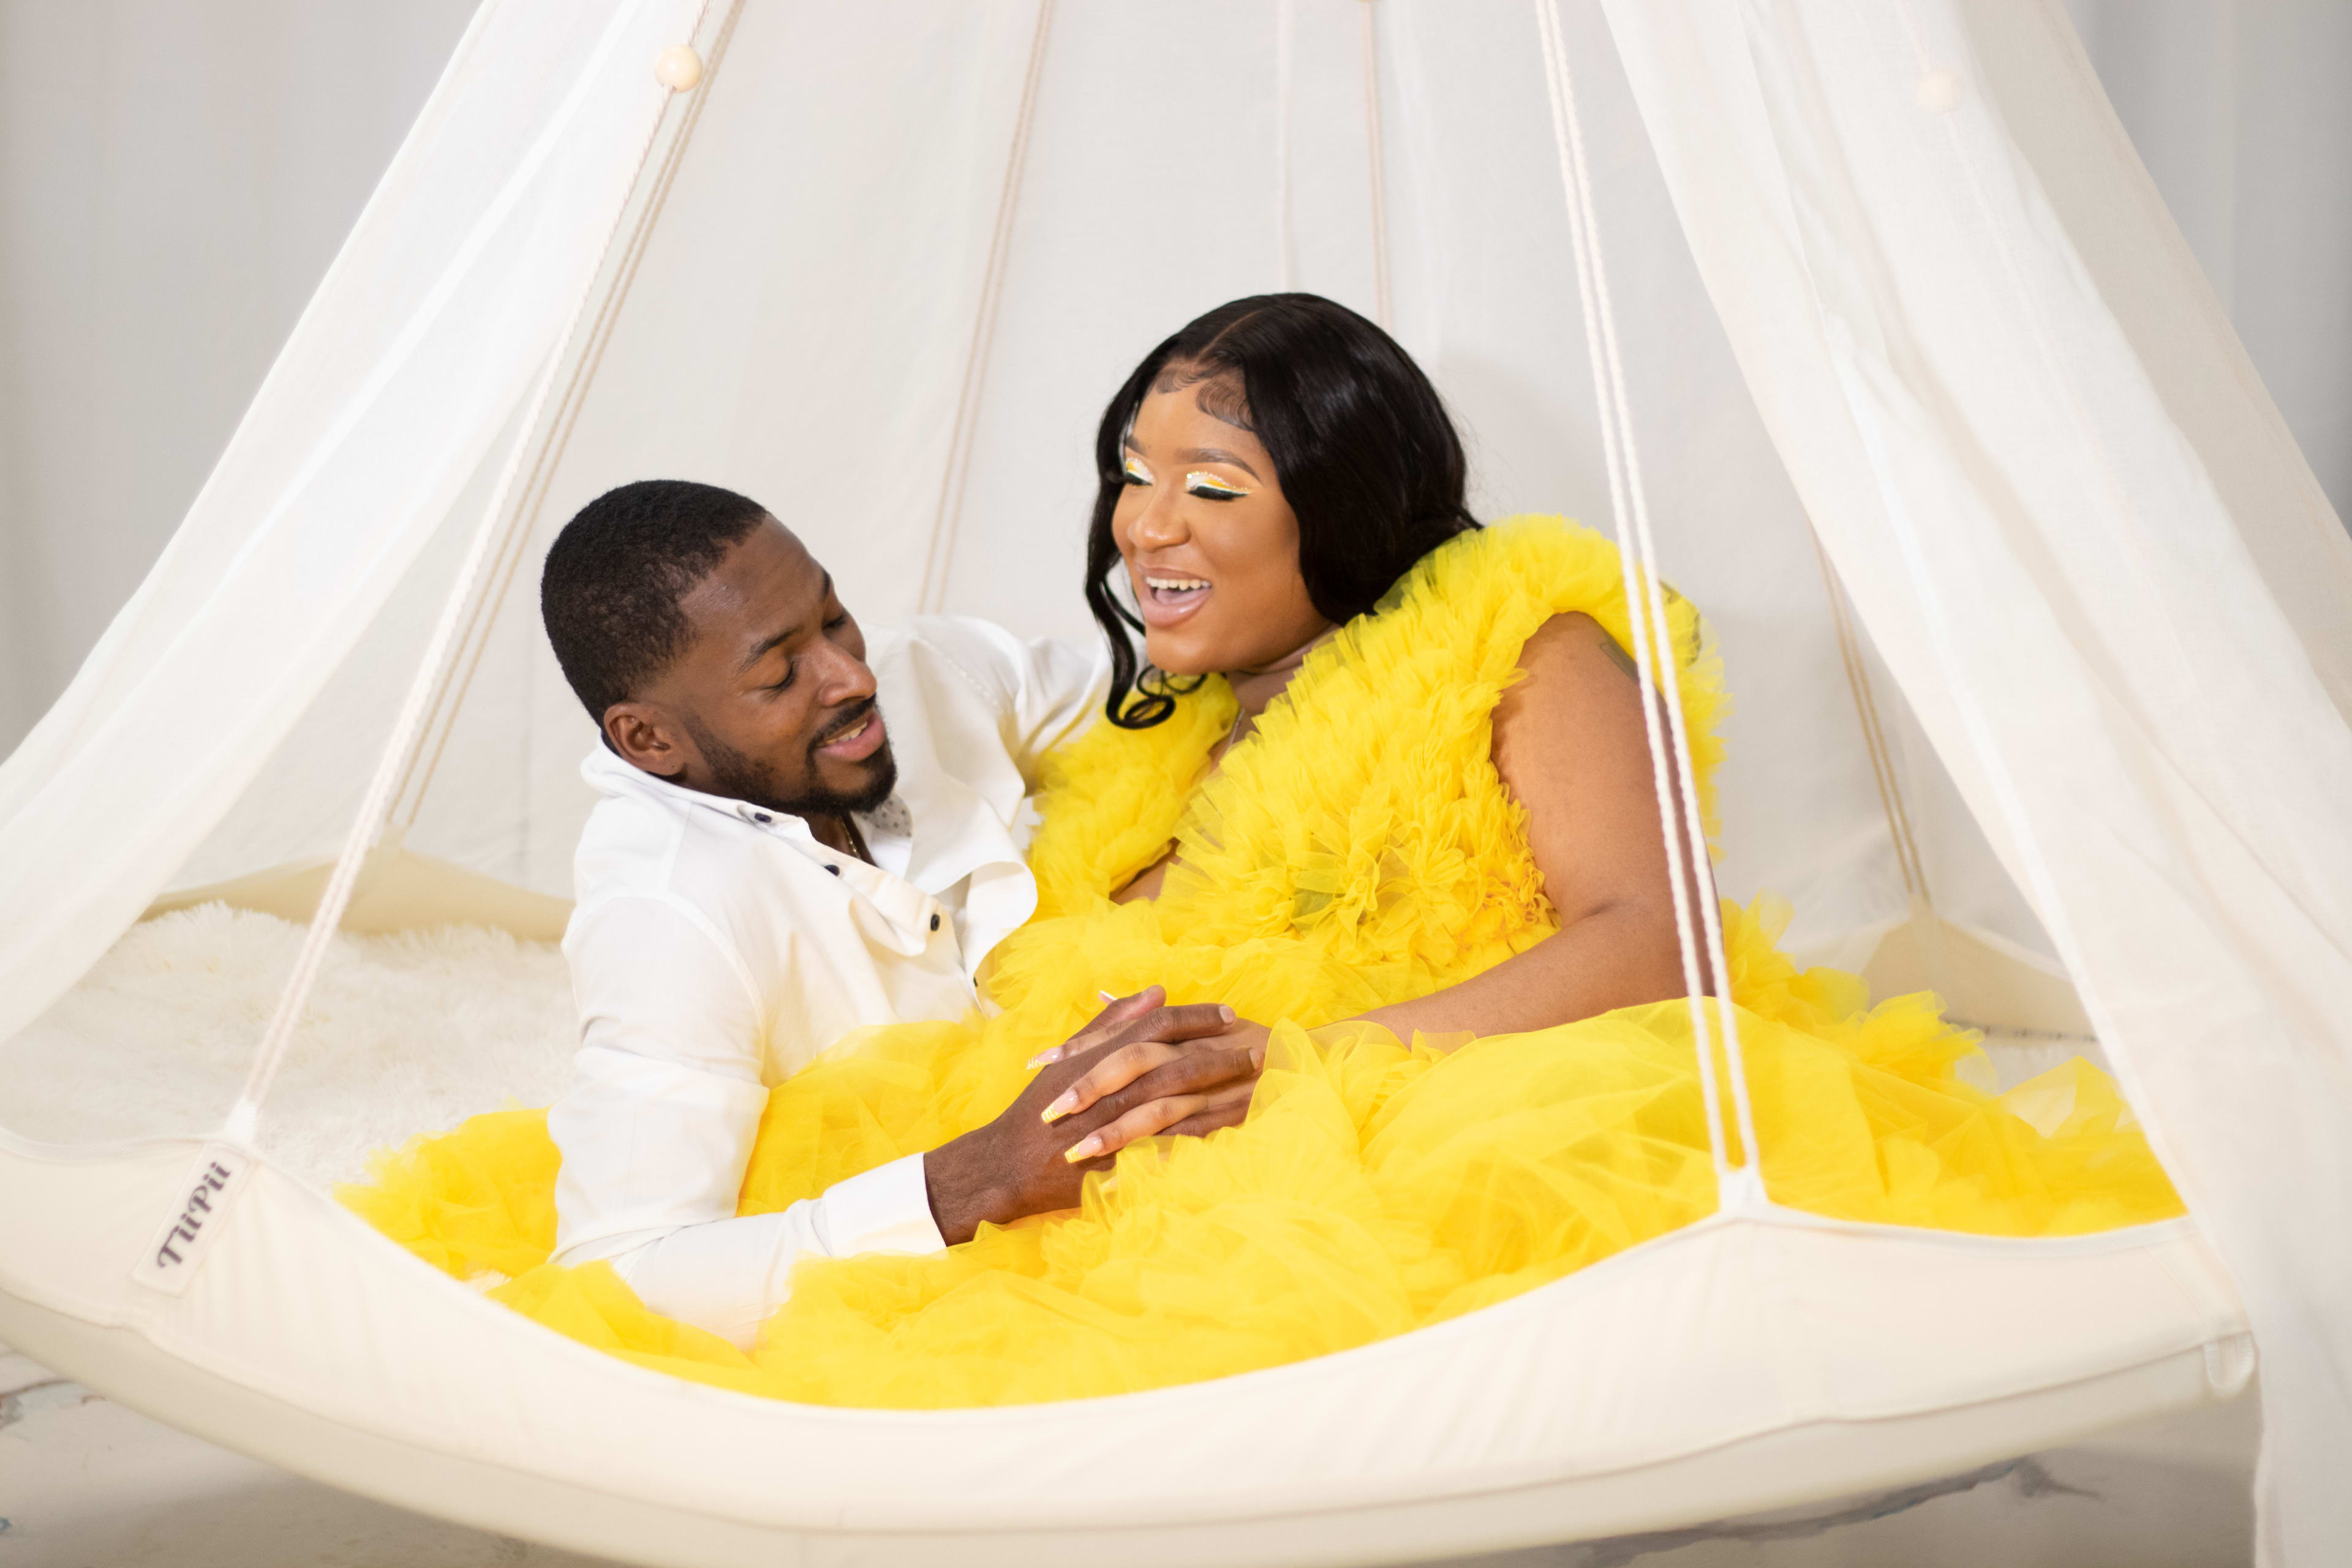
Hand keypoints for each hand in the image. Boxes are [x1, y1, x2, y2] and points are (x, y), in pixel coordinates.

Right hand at [921, 989, 1259, 1244]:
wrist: (1009, 1164)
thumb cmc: (1039, 1109)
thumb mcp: (1071, 1056)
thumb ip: (1113, 1022)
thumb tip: (1155, 991)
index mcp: (1102, 1056)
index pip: (1157, 1025)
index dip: (1196, 1017)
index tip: (1229, 1014)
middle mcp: (1112, 1085)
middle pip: (1176, 1060)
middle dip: (1220, 1052)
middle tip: (1255, 1046)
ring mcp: (1117, 1123)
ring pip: (1179, 1102)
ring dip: (1220, 1092)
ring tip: (1252, 1085)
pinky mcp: (1120, 1159)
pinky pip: (1169, 1148)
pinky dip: (1201, 1139)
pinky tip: (1232, 1132)